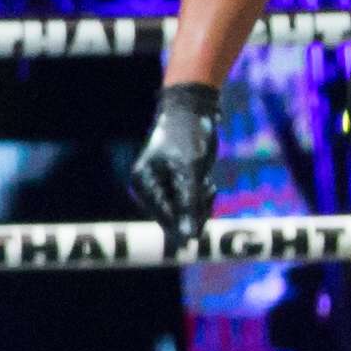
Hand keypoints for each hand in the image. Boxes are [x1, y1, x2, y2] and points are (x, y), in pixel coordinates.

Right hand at [128, 81, 223, 239]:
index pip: (165, 218)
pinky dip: (203, 199)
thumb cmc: (188, 137)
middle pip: (175, 220)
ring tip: (207, 182)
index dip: (186, 222)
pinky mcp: (176, 187)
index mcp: (143, 183)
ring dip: (202, 204)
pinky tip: (207, 182)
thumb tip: (188, 239)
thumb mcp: (190, 170)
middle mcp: (149, 189)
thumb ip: (189, 205)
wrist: (195, 111)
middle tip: (207, 187)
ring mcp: (163, 189)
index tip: (201, 212)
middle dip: (196, 210)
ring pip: (186, 215)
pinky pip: (192, 207)